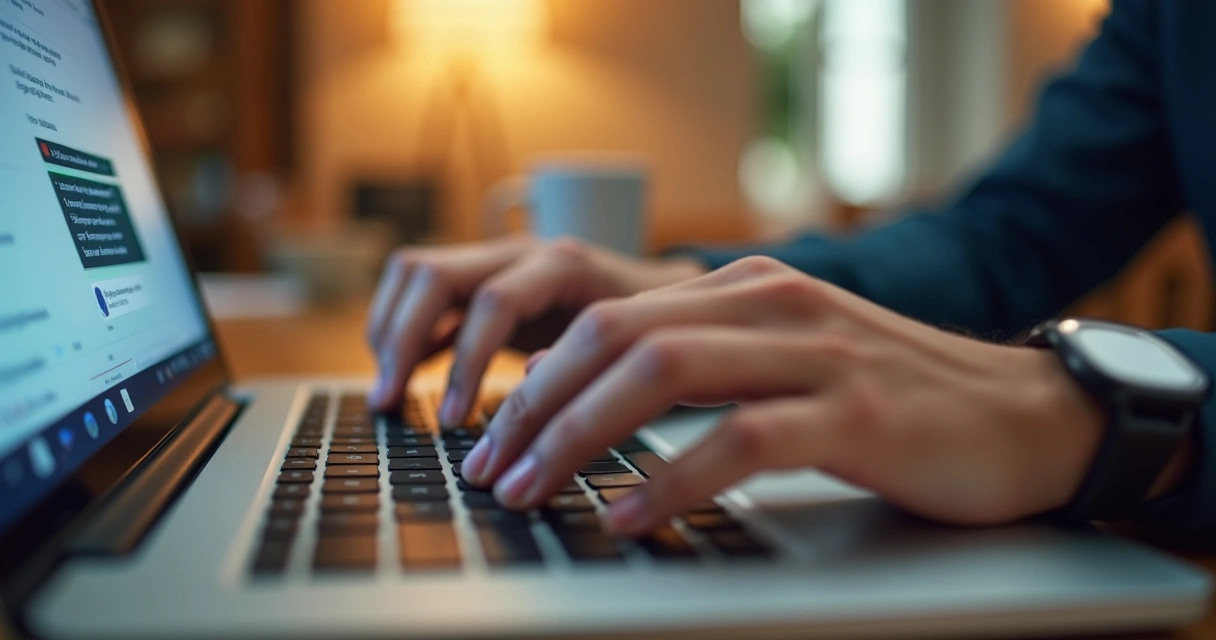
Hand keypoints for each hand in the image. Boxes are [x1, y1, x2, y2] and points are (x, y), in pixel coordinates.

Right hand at [366, 236, 705, 416]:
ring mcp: (494, 261)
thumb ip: (589, 361)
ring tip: (388, 391)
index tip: (454, 420)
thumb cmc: (655, 326)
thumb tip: (526, 391)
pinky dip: (403, 332)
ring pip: (413, 273)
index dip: (467, 362)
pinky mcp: (481, 282)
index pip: (493, 300)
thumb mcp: (634, 344)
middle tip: (391, 402)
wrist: (665, 295)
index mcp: (561, 264)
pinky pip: (421, 293)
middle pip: (431, 274)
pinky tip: (402, 379)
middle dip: (403, 340)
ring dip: (390, 330)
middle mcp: (518, 252)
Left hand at [460, 256, 1108, 533]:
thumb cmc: (894, 398)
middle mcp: (774, 303)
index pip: (610, 318)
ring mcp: (817, 352)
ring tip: (535, 489)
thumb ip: (708, 361)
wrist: (1024, 415)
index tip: (496, 435)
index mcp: (748, 289)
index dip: (540, 378)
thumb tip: (603, 401)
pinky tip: (633, 514)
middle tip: (495, 469)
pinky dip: (673, 478)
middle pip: (618, 336)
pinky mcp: (857, 412)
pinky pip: (741, 438)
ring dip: (582, 436)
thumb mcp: (787, 359)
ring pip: (664, 372)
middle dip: (539, 406)